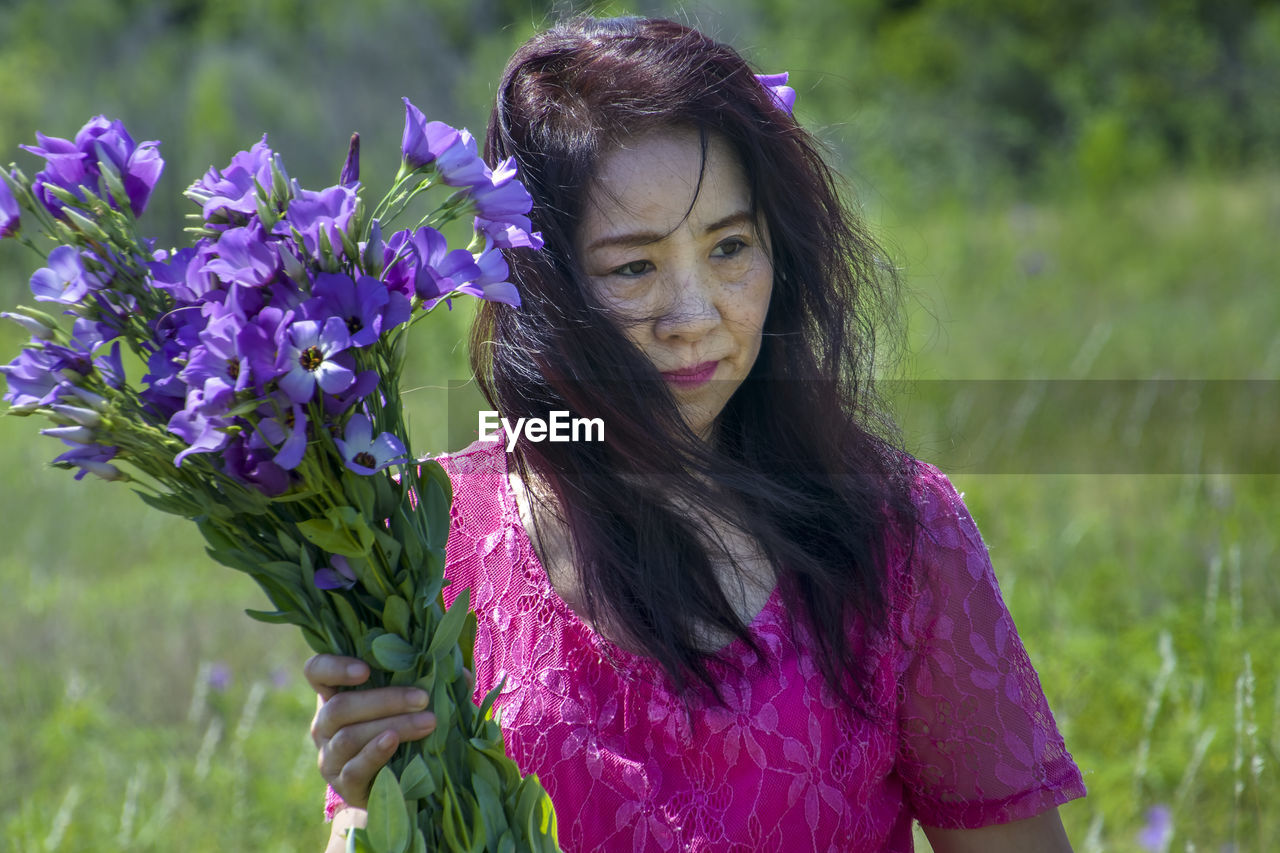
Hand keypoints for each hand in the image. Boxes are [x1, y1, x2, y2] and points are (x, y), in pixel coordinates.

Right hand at [305, 654, 437, 808]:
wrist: (396, 787)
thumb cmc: (404, 732)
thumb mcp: (411, 705)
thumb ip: (430, 683)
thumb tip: (459, 672)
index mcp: (336, 695)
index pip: (317, 672)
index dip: (334, 666)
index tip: (366, 669)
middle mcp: (325, 724)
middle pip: (339, 706)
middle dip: (384, 700)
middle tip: (422, 697)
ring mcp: (330, 756)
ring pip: (348, 736)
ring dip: (392, 725)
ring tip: (427, 721)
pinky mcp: (342, 784)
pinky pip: (354, 768)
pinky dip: (375, 753)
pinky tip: (394, 742)